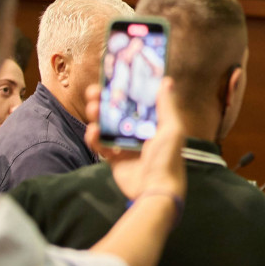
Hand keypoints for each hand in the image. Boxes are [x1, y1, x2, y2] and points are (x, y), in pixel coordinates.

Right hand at [85, 78, 185, 200]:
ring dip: (97, 114)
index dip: (126, 89)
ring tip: (92, 108)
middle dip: (105, 99)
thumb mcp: (172, 128)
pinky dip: (94, 137)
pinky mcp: (115, 159)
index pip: (138, 100)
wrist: (156, 189)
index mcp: (155, 122)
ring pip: (106, 125)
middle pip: (118, 110)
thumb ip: (166, 106)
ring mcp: (126, 145)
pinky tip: (93, 131)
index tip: (114, 76)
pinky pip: (100, 145)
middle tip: (94, 91)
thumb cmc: (169, 158)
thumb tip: (166, 81)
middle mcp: (140, 131)